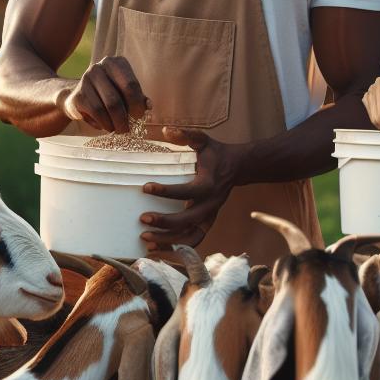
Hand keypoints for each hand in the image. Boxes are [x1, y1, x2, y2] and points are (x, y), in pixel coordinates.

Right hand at [58, 55, 148, 131]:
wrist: (82, 97)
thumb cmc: (110, 93)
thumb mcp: (126, 92)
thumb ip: (139, 98)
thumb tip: (148, 105)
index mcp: (115, 63)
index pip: (131, 85)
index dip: (137, 104)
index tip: (139, 117)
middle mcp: (99, 68)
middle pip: (117, 99)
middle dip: (125, 119)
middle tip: (128, 129)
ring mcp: (85, 80)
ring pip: (105, 108)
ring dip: (114, 124)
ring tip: (119, 130)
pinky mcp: (78, 95)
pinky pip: (95, 114)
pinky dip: (104, 124)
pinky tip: (107, 126)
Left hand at [138, 129, 245, 248]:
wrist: (237, 168)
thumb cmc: (215, 154)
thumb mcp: (202, 140)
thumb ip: (185, 135)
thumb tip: (166, 131)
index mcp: (208, 185)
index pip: (186, 191)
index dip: (165, 191)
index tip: (145, 187)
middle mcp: (210, 205)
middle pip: (187, 220)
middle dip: (165, 222)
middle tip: (142, 219)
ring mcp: (209, 216)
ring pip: (190, 237)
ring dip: (168, 242)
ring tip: (146, 240)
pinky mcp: (207, 223)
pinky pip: (192, 241)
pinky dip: (176, 249)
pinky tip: (156, 249)